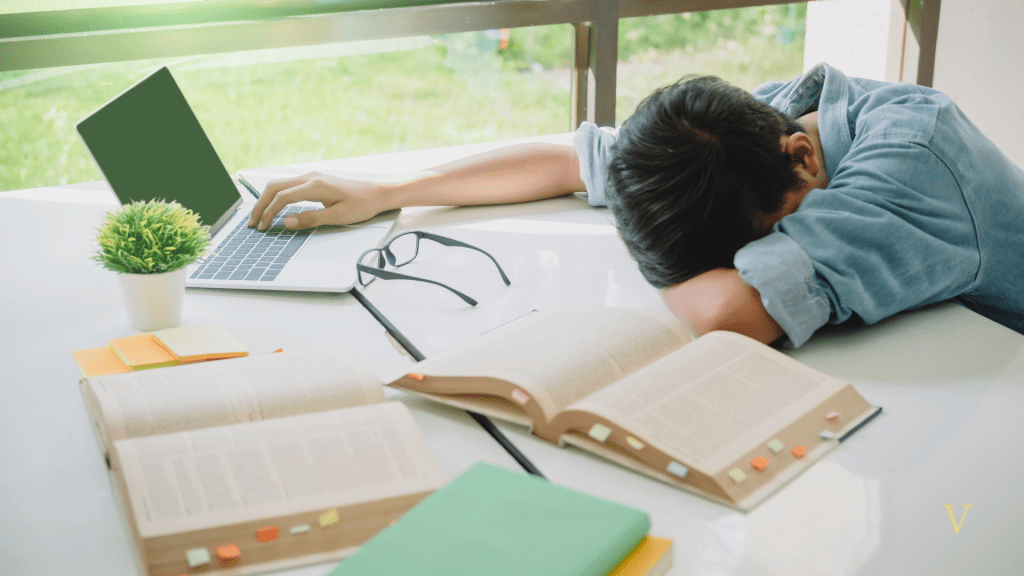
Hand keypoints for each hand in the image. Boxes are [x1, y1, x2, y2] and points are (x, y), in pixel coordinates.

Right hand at [247, 172, 392, 230]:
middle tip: (253, 223)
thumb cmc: (362, 205)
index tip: (261, 226)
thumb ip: (311, 219)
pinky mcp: (314, 181)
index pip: (282, 197)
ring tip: (259, 217)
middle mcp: (311, 177)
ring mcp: (312, 177)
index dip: (269, 212)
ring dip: (267, 199)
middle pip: (274, 187)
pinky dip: (276, 196)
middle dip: (260, 205)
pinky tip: (274, 208)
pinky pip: (289, 186)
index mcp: (315, 185)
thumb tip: (286, 222)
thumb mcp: (338, 216)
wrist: (378, 193)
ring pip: (279, 185)